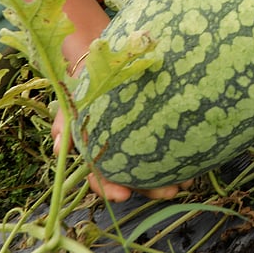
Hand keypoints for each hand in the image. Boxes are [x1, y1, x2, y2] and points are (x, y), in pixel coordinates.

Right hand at [51, 94, 185, 201]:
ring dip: (170, 180)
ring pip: (154, 170)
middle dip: (150, 190)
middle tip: (169, 191)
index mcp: (98, 153)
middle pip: (134, 180)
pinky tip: (195, 163)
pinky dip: (182, 160)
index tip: (123, 194)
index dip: (110, 190)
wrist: (112, 58)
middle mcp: (120, 154)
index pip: (101, 179)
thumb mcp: (73, 100)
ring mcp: (140, 144)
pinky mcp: (158, 132)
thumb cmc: (89, 82)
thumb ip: (64, 123)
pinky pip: (170, 151)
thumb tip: (59, 148)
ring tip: (187, 181)